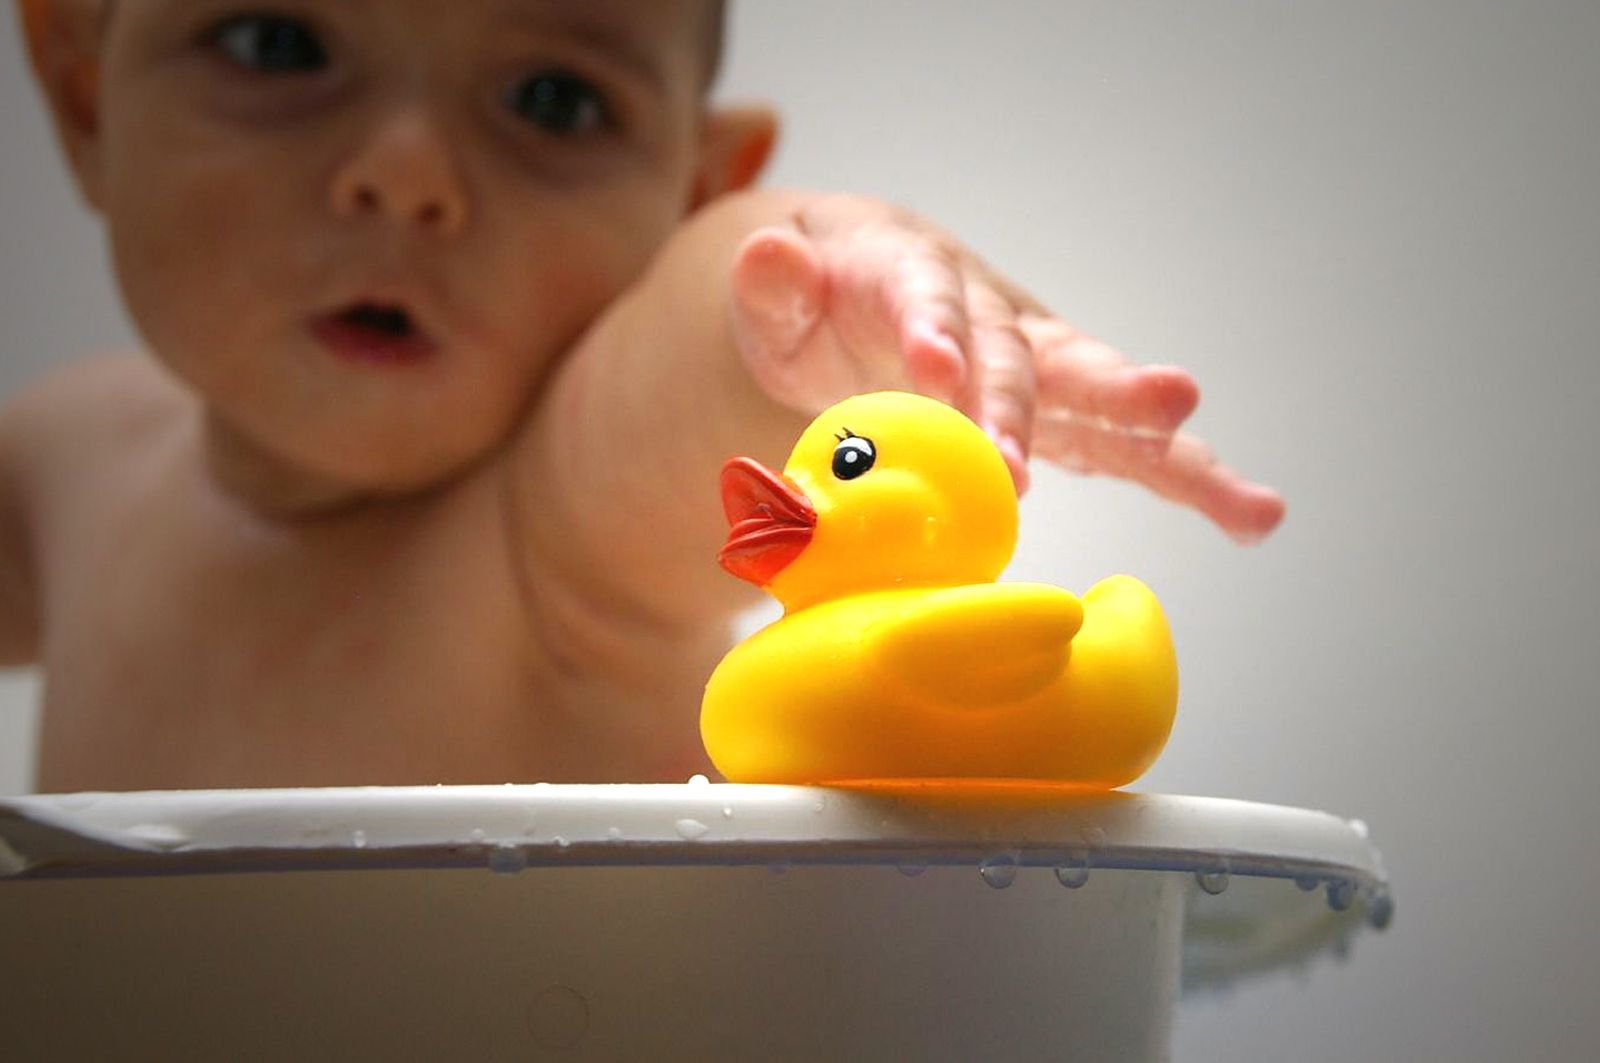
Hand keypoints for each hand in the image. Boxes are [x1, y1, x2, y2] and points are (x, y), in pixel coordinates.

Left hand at [729, 195, 1284, 543]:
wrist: (865, 295)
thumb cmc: (824, 301)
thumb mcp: (782, 292)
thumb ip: (774, 284)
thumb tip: (769, 256)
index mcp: (919, 276)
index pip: (929, 298)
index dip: (937, 332)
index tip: (939, 375)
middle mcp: (996, 319)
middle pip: (1039, 353)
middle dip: (1076, 396)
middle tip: (1126, 425)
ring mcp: (1036, 368)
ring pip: (1106, 404)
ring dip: (1170, 447)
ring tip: (1244, 497)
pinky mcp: (1059, 417)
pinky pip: (1124, 451)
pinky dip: (1186, 480)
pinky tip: (1251, 515)